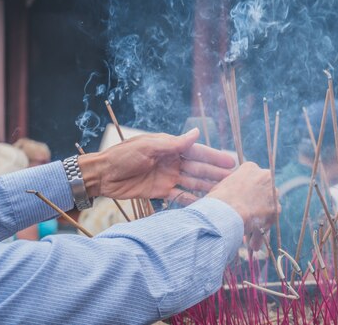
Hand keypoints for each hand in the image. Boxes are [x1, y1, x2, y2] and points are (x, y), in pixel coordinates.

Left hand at [78, 128, 234, 201]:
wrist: (102, 175)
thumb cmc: (123, 155)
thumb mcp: (149, 147)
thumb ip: (174, 144)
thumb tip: (196, 133)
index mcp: (170, 147)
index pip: (197, 152)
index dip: (214, 157)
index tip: (231, 162)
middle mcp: (172, 161)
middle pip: (199, 168)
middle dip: (216, 173)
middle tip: (234, 180)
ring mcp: (168, 177)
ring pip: (193, 182)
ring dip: (208, 186)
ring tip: (225, 193)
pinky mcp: (161, 191)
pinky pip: (180, 196)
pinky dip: (192, 200)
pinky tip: (206, 205)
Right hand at [206, 162, 279, 249]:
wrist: (225, 211)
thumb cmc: (217, 200)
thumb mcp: (221, 188)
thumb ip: (230, 189)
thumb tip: (226, 196)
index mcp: (250, 168)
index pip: (253, 180)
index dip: (247, 194)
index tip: (242, 203)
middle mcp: (265, 177)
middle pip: (262, 193)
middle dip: (255, 207)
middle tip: (246, 219)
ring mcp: (272, 193)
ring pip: (266, 209)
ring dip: (259, 223)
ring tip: (249, 238)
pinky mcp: (276, 209)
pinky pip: (268, 223)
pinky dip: (261, 235)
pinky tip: (253, 244)